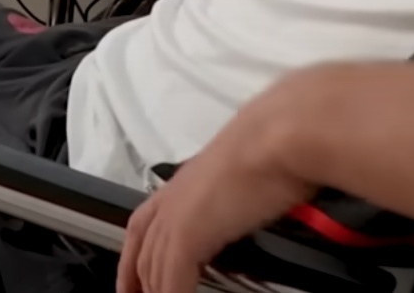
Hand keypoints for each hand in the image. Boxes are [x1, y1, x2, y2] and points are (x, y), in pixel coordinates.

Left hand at [117, 75, 322, 292]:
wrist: (280, 136)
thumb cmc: (275, 142)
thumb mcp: (248, 166)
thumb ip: (237, 190)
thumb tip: (256, 198)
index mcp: (184, 182)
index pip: (143, 225)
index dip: (134, 256)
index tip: (135, 278)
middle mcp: (173, 198)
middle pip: (141, 251)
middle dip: (138, 281)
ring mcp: (176, 217)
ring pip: (152, 268)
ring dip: (157, 292)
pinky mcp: (187, 237)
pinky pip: (172, 281)